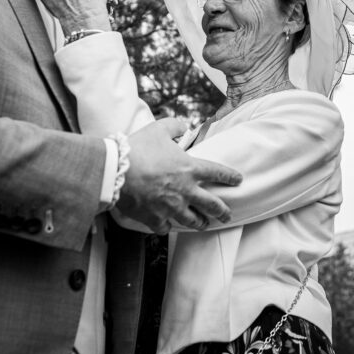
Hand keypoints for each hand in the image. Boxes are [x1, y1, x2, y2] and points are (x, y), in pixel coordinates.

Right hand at [117, 118, 242, 233]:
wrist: (115, 170)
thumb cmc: (138, 148)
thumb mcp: (158, 128)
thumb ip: (175, 126)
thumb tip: (183, 125)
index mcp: (189, 168)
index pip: (217, 172)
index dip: (230, 176)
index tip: (238, 180)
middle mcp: (185, 191)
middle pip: (212, 205)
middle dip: (223, 211)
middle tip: (228, 215)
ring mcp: (171, 207)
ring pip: (192, 220)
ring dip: (200, 223)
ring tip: (204, 225)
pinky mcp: (155, 218)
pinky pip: (166, 227)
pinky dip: (168, 226)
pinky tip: (168, 225)